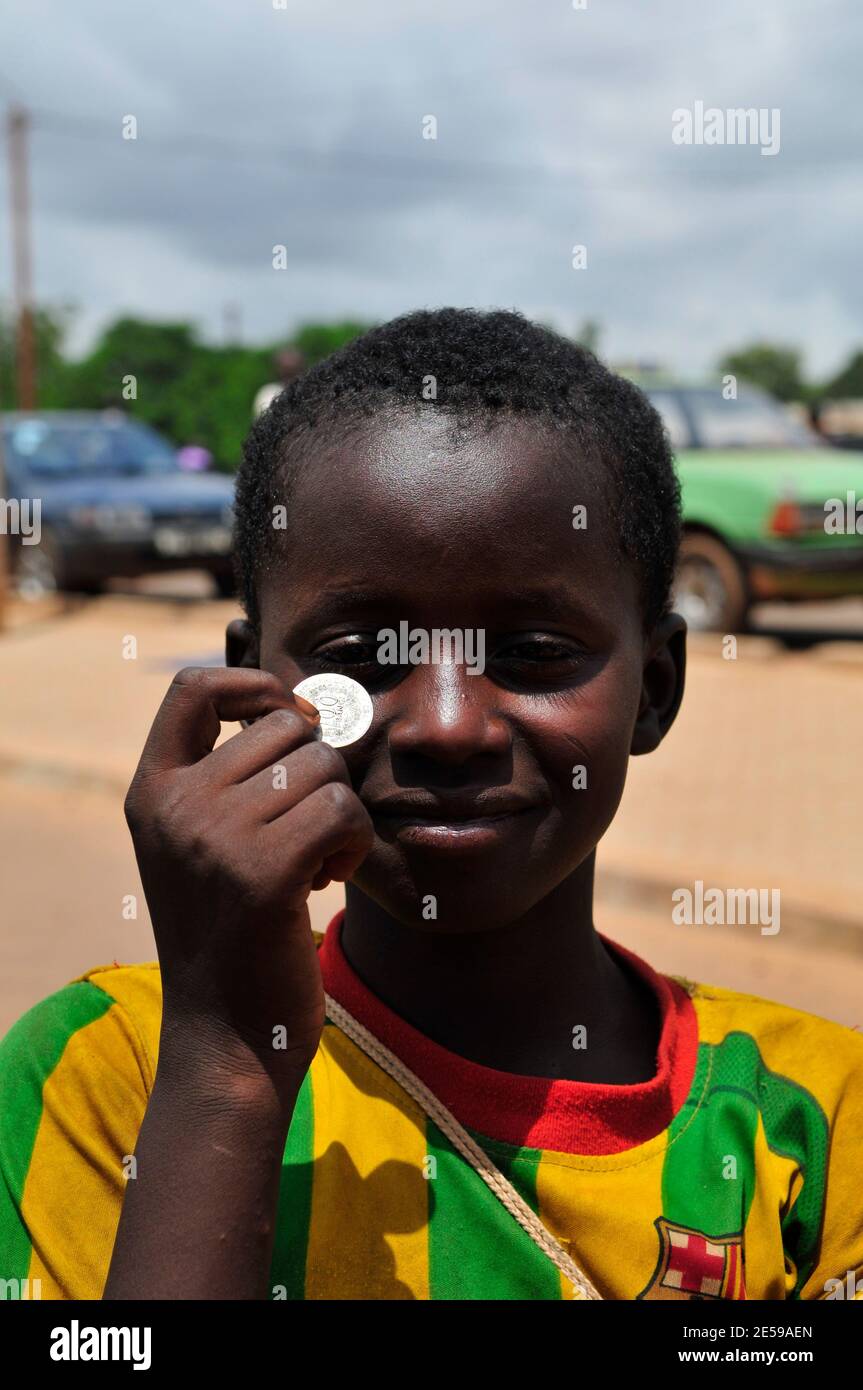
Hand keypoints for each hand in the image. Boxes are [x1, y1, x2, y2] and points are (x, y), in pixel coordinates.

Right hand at [123, 667, 374, 1084]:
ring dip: (341, 813)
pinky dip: (355, 840)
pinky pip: (342, 809)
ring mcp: (213, 837)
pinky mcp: (262, 873)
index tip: (291, 719)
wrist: (225, 1038)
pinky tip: (330, 877)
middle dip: (318, 773)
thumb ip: (234, 779)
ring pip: (323, 767)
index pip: (191, 688)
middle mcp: (174, 806)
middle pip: (286, 729)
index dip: (254, 684)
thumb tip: (311, 708)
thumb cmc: (233, 937)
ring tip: (317, 862)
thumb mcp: (206, 847)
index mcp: (151, 793)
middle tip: (308, 831)